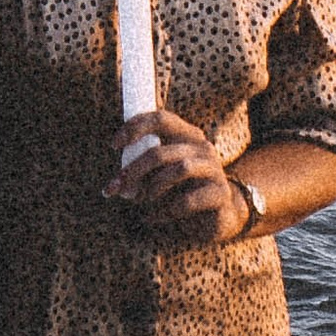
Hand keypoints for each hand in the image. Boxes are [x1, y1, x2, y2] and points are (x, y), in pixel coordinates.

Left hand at [107, 107, 248, 248]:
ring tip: (142, 202)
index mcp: (186, 136)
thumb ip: (146, 167)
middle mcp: (202, 148)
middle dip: (133, 171)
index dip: (134, 128)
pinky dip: (166, 210)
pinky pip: (188, 200)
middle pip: (161, 151)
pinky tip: (157, 217)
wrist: (221, 216)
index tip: (114, 145)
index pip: (160, 119)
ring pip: (179, 169)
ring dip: (153, 188)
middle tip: (117, 188)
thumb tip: (117, 180)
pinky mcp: (220, 194)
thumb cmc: (184, 190)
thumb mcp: (163, 173)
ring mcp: (214, 170)